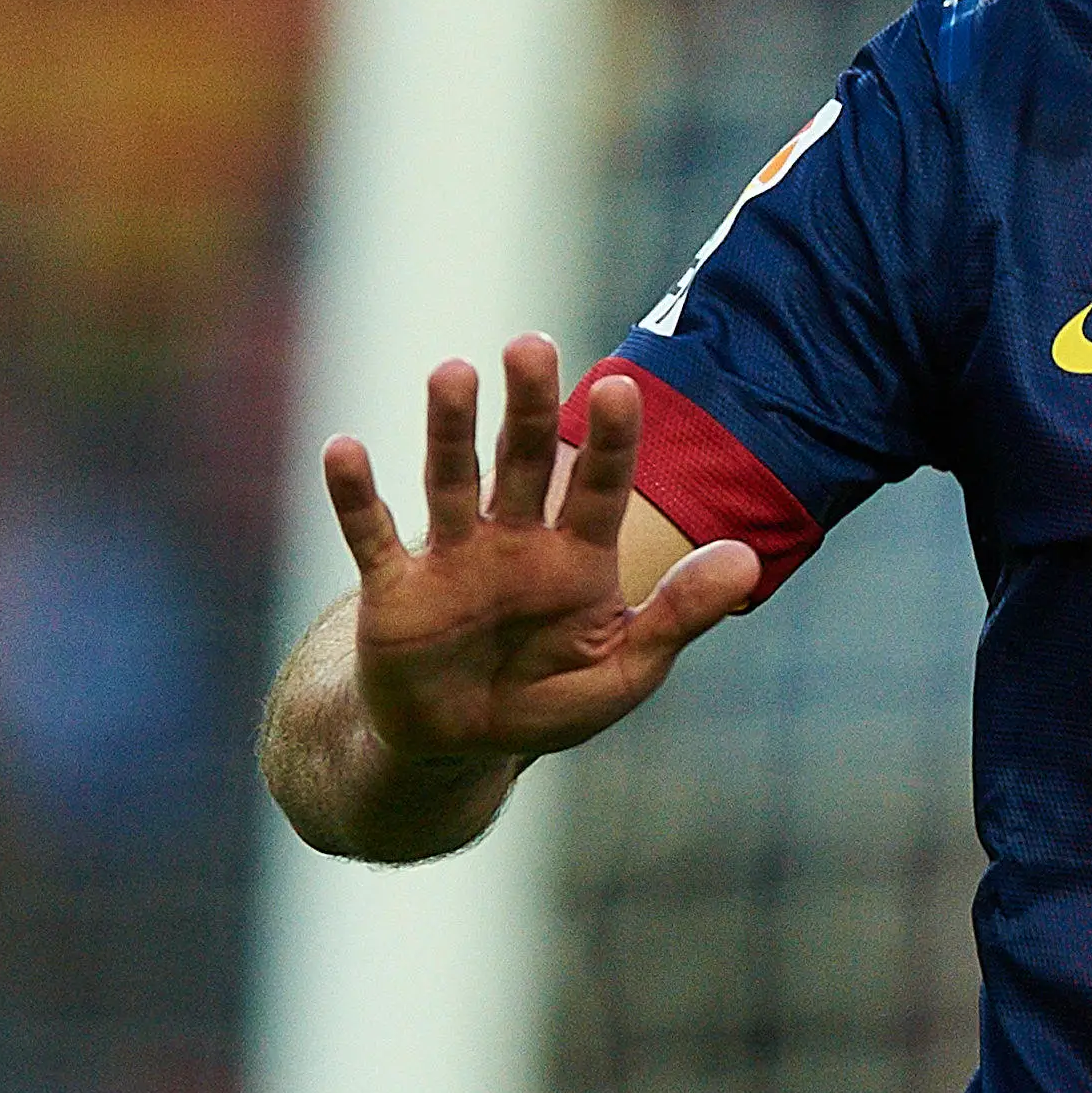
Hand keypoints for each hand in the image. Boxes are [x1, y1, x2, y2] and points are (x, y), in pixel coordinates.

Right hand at [323, 334, 757, 772]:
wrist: (458, 748)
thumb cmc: (548, 701)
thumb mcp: (624, 670)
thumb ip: (679, 615)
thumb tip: (748, 561)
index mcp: (578, 555)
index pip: (601, 485)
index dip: (611, 440)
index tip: (620, 386)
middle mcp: (516, 540)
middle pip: (524, 459)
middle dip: (528, 405)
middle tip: (531, 344)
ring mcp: (452, 559)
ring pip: (451, 479)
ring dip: (449, 428)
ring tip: (451, 372)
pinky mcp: (393, 590)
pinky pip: (370, 535)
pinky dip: (355, 496)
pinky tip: (343, 449)